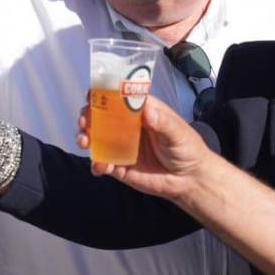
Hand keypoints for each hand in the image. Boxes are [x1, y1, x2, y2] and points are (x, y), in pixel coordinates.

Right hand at [77, 95, 216, 202]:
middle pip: (101, 117)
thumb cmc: (187, 148)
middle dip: (88, 116)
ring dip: (86, 137)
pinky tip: (99, 167)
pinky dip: (96, 164)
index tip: (91, 95)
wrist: (190, 180)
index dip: (102, 94)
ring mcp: (121, 146)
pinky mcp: (119, 167)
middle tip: (85, 121)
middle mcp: (127, 127)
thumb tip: (146, 111)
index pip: (118, 98)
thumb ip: (162, 122)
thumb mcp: (178, 132)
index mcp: (140, 112)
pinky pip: (102, 163)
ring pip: (97, 138)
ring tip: (84, 141)